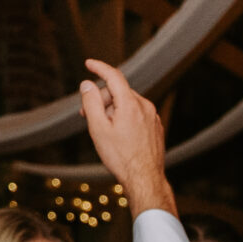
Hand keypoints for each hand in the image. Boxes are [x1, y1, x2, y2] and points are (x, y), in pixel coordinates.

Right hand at [77, 59, 174, 214]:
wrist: (145, 179)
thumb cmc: (120, 156)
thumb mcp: (98, 129)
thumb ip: (91, 103)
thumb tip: (87, 84)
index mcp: (130, 104)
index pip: (113, 76)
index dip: (99, 67)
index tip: (88, 63)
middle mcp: (145, 106)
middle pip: (118, 92)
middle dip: (101, 99)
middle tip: (86, 115)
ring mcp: (153, 116)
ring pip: (127, 104)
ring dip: (112, 110)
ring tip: (104, 130)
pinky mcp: (156, 126)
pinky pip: (137, 114)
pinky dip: (125, 118)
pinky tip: (119, 136)